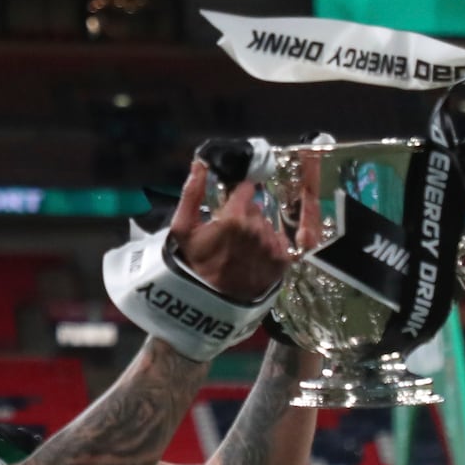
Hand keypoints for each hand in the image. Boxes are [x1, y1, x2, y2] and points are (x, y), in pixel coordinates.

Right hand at [170, 161, 290, 301]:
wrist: (210, 301)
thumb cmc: (194, 263)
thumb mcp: (182, 228)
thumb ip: (192, 192)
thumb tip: (201, 163)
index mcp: (234, 217)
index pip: (247, 189)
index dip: (238, 195)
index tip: (230, 204)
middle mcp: (257, 229)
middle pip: (257, 207)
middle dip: (245, 214)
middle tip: (231, 233)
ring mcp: (271, 245)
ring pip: (267, 224)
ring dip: (256, 231)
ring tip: (241, 248)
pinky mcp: (282, 261)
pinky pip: (279, 241)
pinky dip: (268, 246)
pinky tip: (254, 256)